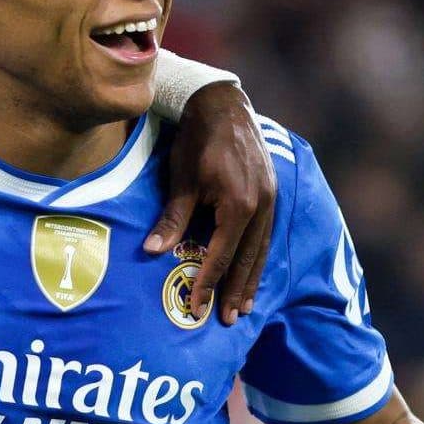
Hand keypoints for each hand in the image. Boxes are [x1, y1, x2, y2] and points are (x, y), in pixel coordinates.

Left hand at [145, 81, 274, 325]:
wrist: (221, 104)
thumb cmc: (196, 141)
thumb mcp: (181, 181)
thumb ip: (171, 219)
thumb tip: (153, 253)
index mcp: (239, 206)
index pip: (222, 256)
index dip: (207, 284)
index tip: (196, 308)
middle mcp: (261, 206)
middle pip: (247, 259)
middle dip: (236, 291)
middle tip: (228, 320)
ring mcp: (270, 199)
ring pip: (261, 249)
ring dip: (251, 279)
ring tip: (243, 305)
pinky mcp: (270, 192)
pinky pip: (265, 234)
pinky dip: (257, 256)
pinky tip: (252, 270)